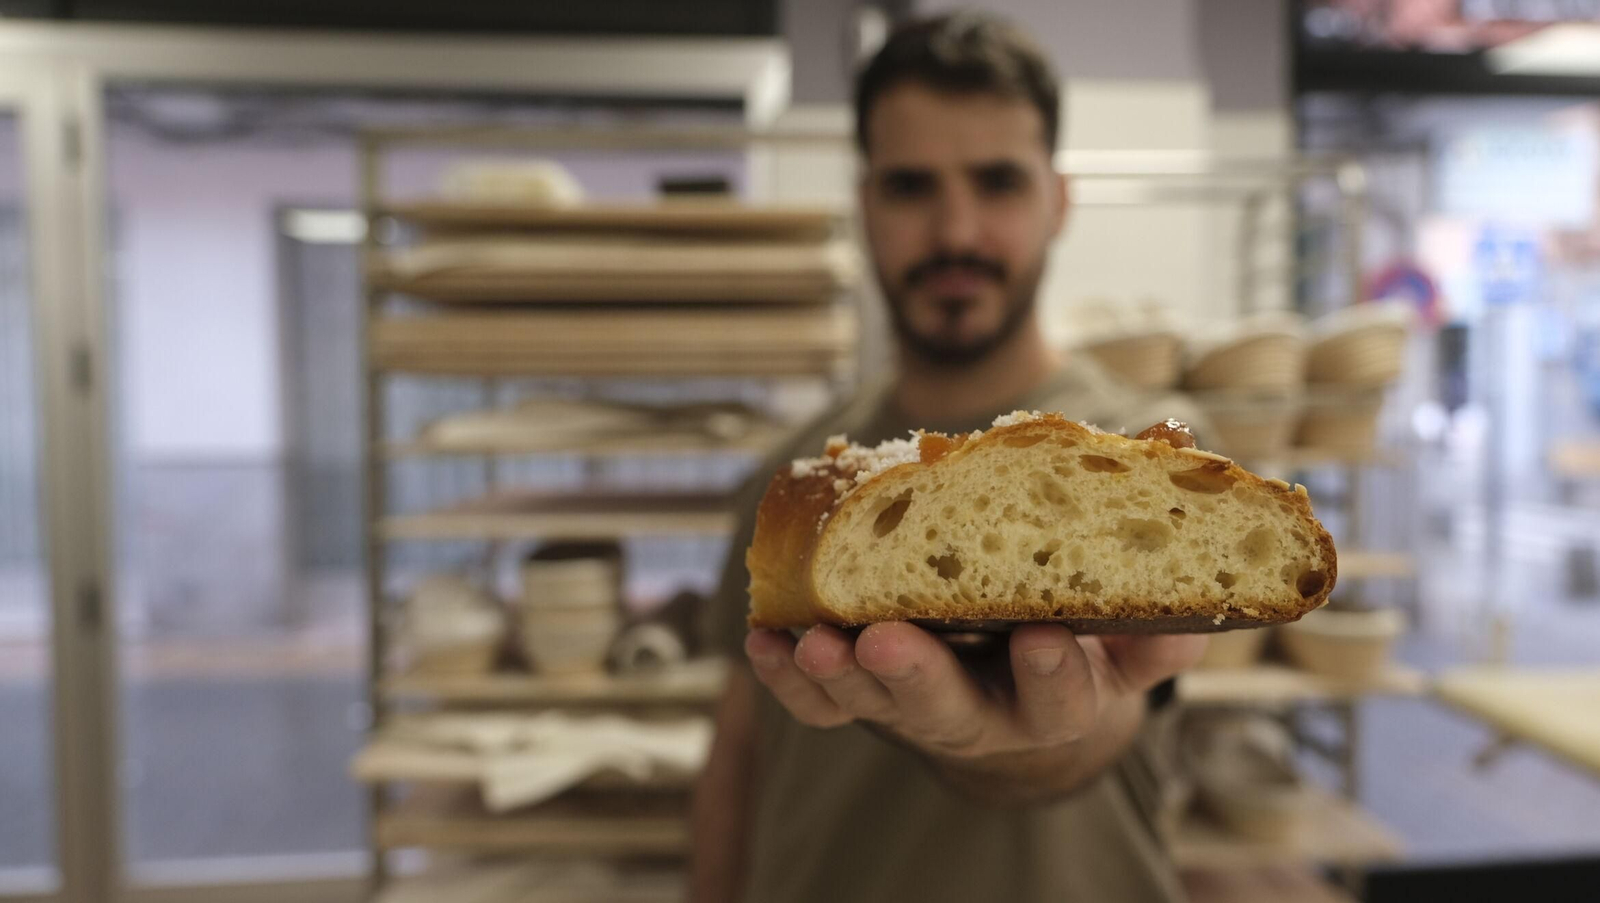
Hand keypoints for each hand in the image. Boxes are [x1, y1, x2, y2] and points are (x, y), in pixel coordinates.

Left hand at [744, 622, 1204, 761]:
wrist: (1021, 691)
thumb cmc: (1080, 640)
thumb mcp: (1126, 631)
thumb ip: (1153, 601)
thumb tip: (1195, 507)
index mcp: (1056, 699)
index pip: (1060, 699)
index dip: (1052, 672)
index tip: (1044, 638)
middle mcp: (982, 717)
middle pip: (948, 712)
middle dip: (916, 676)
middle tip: (886, 641)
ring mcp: (914, 711)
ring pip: (873, 706)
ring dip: (838, 677)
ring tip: (811, 644)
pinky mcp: (864, 701)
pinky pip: (819, 705)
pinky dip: (785, 680)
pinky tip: (761, 642)